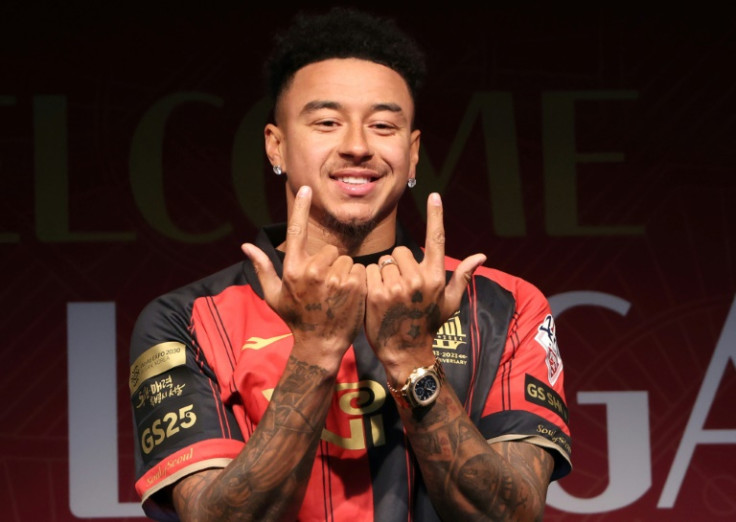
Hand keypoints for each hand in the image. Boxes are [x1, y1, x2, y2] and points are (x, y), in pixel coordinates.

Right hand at [241, 186, 366, 370]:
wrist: (320, 347)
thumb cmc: (296, 321)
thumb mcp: (273, 296)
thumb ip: (262, 268)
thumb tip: (245, 245)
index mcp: (292, 269)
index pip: (295, 231)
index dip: (300, 208)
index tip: (306, 188)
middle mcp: (312, 271)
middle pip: (329, 249)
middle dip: (330, 263)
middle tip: (325, 287)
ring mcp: (334, 278)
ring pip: (346, 259)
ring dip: (344, 273)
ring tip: (336, 295)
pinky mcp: (354, 285)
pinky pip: (360, 269)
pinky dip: (358, 280)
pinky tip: (350, 297)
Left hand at [364, 193, 485, 383]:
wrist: (406, 353)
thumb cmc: (428, 326)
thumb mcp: (449, 303)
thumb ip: (461, 276)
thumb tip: (481, 256)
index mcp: (436, 277)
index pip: (437, 239)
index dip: (436, 216)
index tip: (434, 195)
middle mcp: (419, 279)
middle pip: (400, 251)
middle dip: (397, 265)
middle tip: (400, 288)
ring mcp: (398, 287)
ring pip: (383, 262)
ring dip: (382, 275)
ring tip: (388, 296)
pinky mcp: (377, 294)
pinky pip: (368, 273)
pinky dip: (368, 283)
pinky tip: (375, 299)